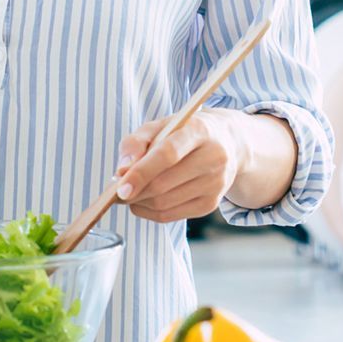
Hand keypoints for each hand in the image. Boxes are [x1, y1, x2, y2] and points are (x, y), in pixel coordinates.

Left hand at [112, 109, 249, 223]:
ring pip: (164, 203)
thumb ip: (136, 142)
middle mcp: (213, 157)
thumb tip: (122, 171)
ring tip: (130, 193)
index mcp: (200, 130)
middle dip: (134, 191)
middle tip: (116, 190)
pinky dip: (149, 212)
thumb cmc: (185, 132)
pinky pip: (170, 216)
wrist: (226, 143)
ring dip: (139, 202)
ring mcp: (215, 183)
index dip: (141, 172)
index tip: (120, 188)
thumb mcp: (161, 125)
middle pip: (163, 184)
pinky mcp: (211, 203)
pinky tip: (143, 201)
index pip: (168, 154)